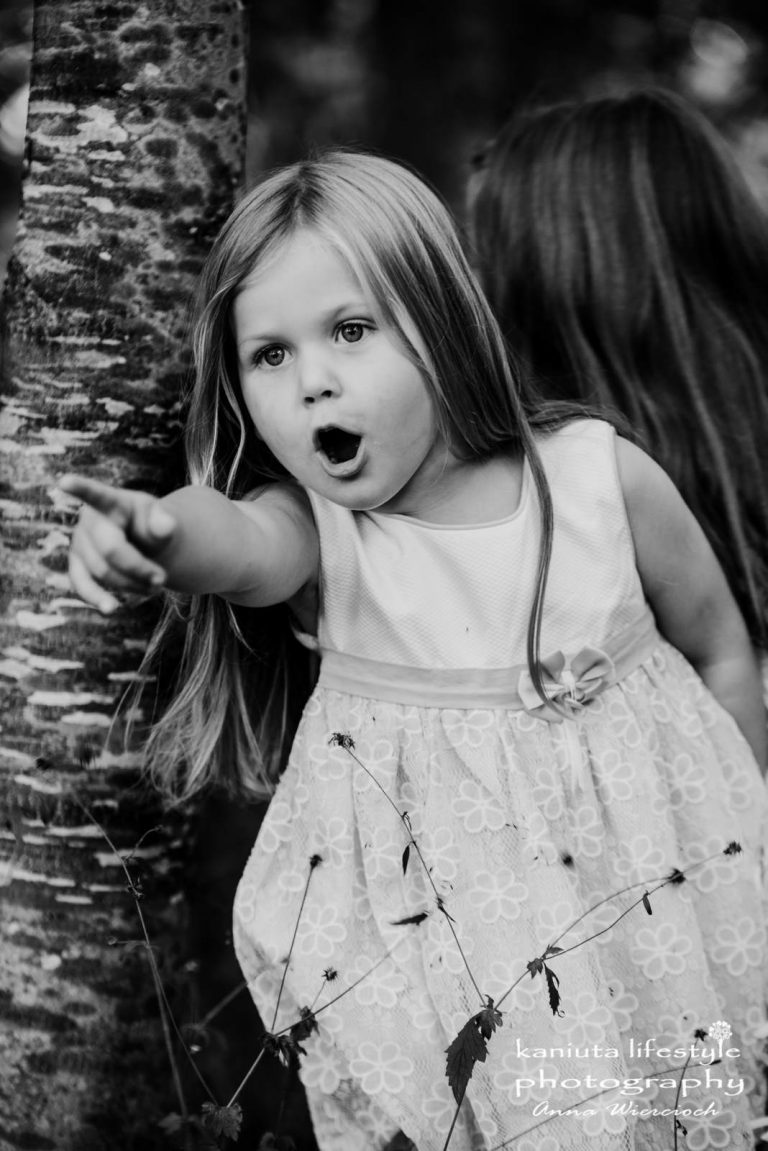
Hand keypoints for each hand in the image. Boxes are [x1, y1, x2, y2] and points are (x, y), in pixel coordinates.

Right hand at [60, 475, 176, 613]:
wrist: (143, 541)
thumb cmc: (151, 526)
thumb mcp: (162, 520)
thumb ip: (165, 522)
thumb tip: (166, 526)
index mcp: (112, 501)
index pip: (96, 493)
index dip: (80, 488)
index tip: (64, 480)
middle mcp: (90, 520)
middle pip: (110, 549)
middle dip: (138, 568)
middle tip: (163, 579)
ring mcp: (79, 542)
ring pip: (101, 571)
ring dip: (131, 584)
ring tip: (155, 587)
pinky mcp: (77, 565)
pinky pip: (81, 584)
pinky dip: (97, 597)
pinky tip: (111, 608)